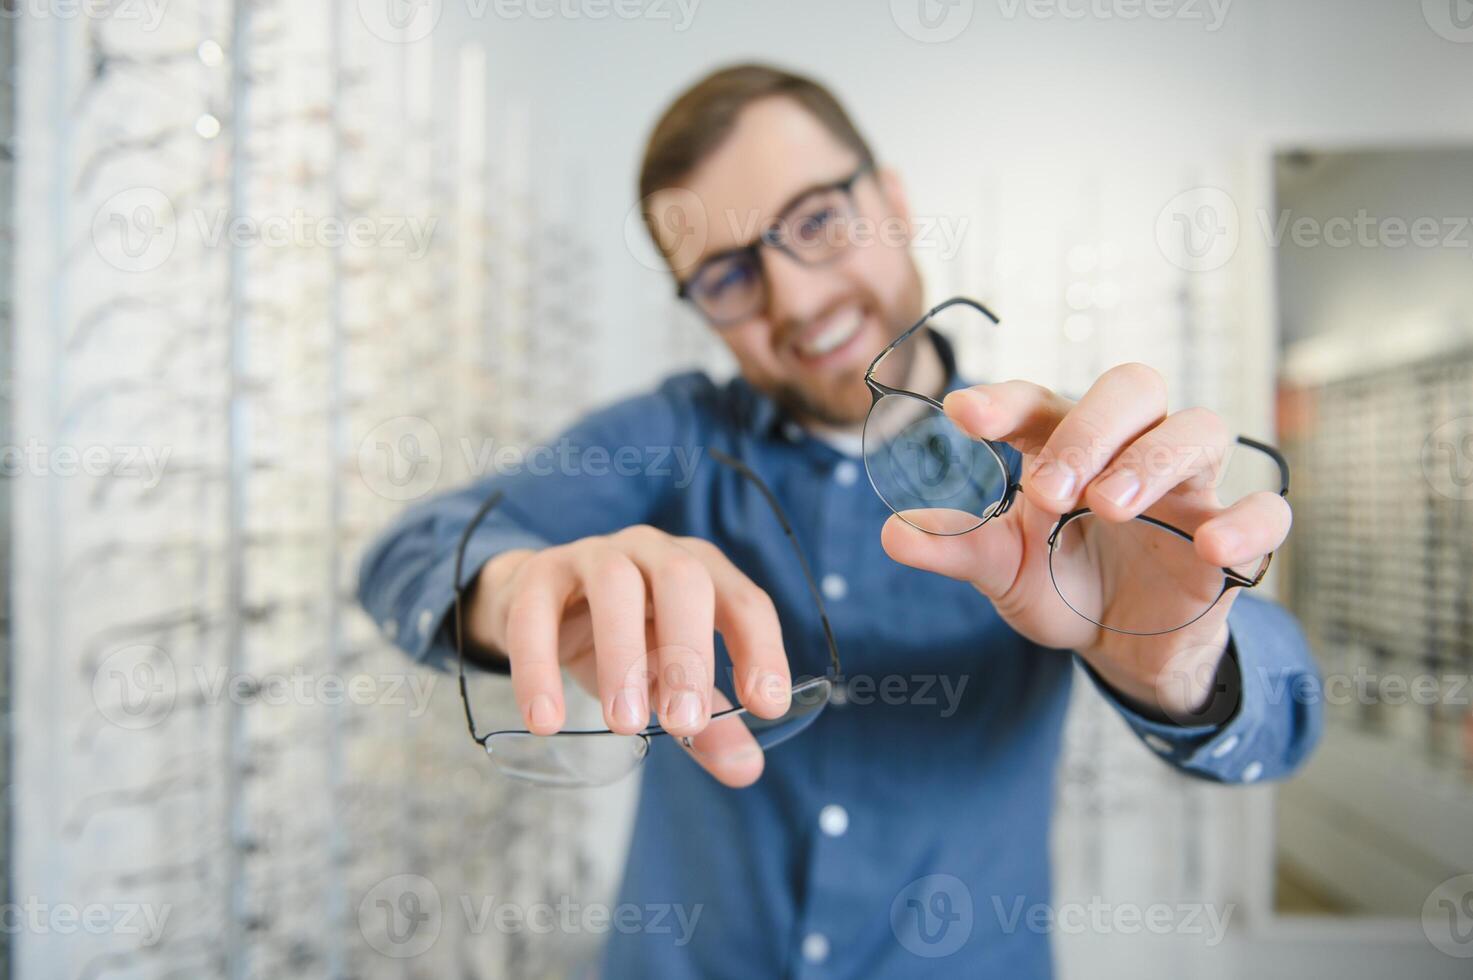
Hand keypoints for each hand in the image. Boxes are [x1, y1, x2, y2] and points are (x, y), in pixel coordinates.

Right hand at [466, 525, 792, 785]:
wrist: (540, 605)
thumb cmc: (624, 638)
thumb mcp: (668, 679)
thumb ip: (708, 723)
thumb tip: (746, 769)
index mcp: (700, 570)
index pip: (744, 601)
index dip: (760, 649)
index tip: (766, 705)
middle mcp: (652, 550)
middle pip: (682, 578)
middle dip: (689, 652)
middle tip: (684, 723)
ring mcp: (594, 555)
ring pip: (614, 586)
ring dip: (621, 656)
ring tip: (624, 724)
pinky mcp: (538, 574)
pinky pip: (535, 614)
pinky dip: (539, 668)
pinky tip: (547, 721)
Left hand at [880, 363, 1291, 719]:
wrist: (1122, 646)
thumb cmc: (1062, 581)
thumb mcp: (1003, 571)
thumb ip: (957, 548)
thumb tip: (892, 532)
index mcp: (1067, 444)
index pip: (1040, 402)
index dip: (1005, 401)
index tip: (961, 415)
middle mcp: (1132, 448)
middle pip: (1133, 389)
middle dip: (1090, 428)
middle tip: (1048, 486)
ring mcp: (1189, 488)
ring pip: (1199, 429)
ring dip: (1153, 459)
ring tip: (1107, 504)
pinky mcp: (1232, 538)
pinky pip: (1266, 510)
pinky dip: (1247, 520)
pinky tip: (1212, 545)